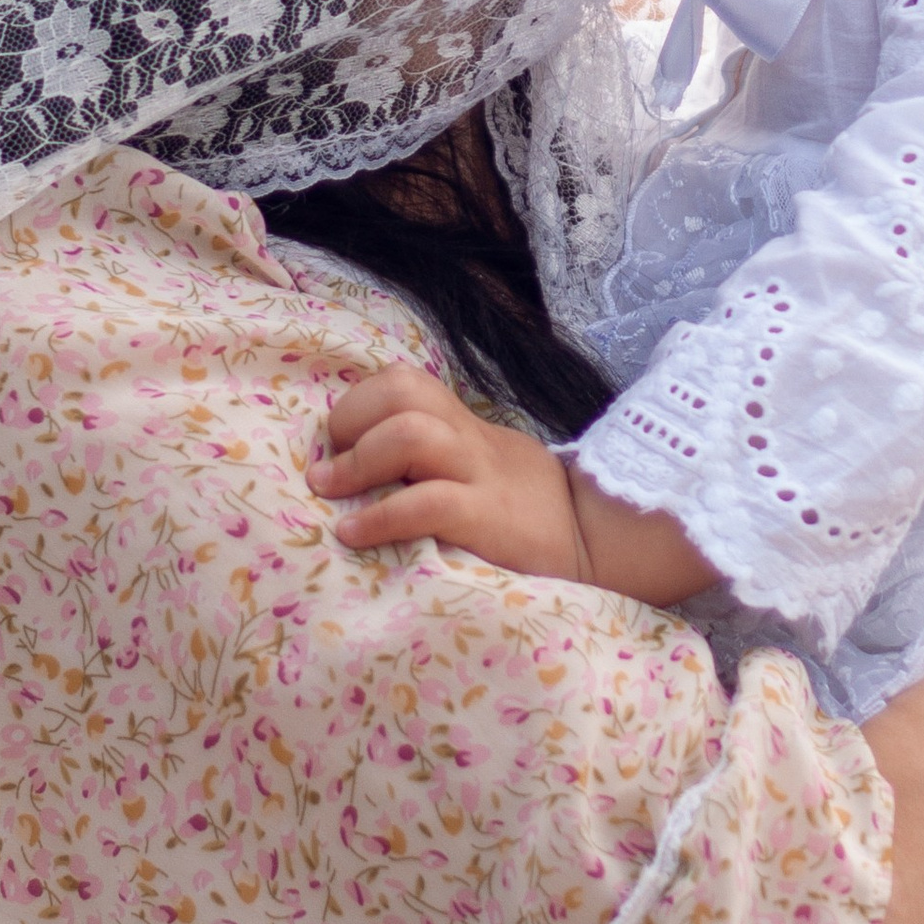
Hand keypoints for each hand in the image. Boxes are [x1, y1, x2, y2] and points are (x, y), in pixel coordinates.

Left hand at [310, 364, 583, 574]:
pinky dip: (381, 516)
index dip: (357, 406)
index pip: (403, 381)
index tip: (336, 449)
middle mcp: (468, 439)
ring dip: (356, 462)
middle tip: (327, 468)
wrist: (596, 542)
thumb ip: (435, 457)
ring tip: (330, 493)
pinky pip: (428, 503)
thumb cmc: (524, 511)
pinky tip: (354, 534)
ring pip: (411, 434)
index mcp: (462, 426)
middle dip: (350, 420)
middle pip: (402, 389)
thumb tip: (361, 465)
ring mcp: (480, 475)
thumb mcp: (479, 468)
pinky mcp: (488, 517)